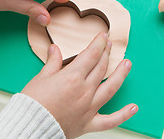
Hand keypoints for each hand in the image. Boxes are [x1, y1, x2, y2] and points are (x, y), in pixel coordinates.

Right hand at [21, 32, 137, 137]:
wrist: (29, 127)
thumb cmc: (33, 103)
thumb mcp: (41, 78)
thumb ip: (52, 62)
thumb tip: (54, 49)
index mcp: (73, 77)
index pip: (91, 55)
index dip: (99, 43)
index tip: (103, 36)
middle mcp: (84, 91)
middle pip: (101, 68)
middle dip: (106, 53)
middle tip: (110, 45)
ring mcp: (89, 107)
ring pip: (111, 88)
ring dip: (121, 74)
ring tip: (127, 64)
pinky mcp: (89, 123)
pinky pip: (111, 120)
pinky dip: (124, 114)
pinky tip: (134, 107)